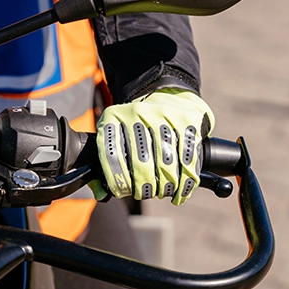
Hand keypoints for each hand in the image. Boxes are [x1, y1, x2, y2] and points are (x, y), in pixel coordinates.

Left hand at [93, 88, 214, 204]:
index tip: (122, 192)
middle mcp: (137, 112)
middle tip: (145, 193)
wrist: (167, 95)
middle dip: (144, 187)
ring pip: (166, 164)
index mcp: (114, 116)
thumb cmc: (137, 126)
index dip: (117, 180)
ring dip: (165, 186)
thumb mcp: (115, 134)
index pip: (112, 155)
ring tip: (162, 192)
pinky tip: (179, 191)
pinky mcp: (187, 121)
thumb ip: (105, 164)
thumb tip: (100, 193)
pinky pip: (187, 159)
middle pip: (141, 162)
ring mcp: (164, 115)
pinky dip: (185, 181)